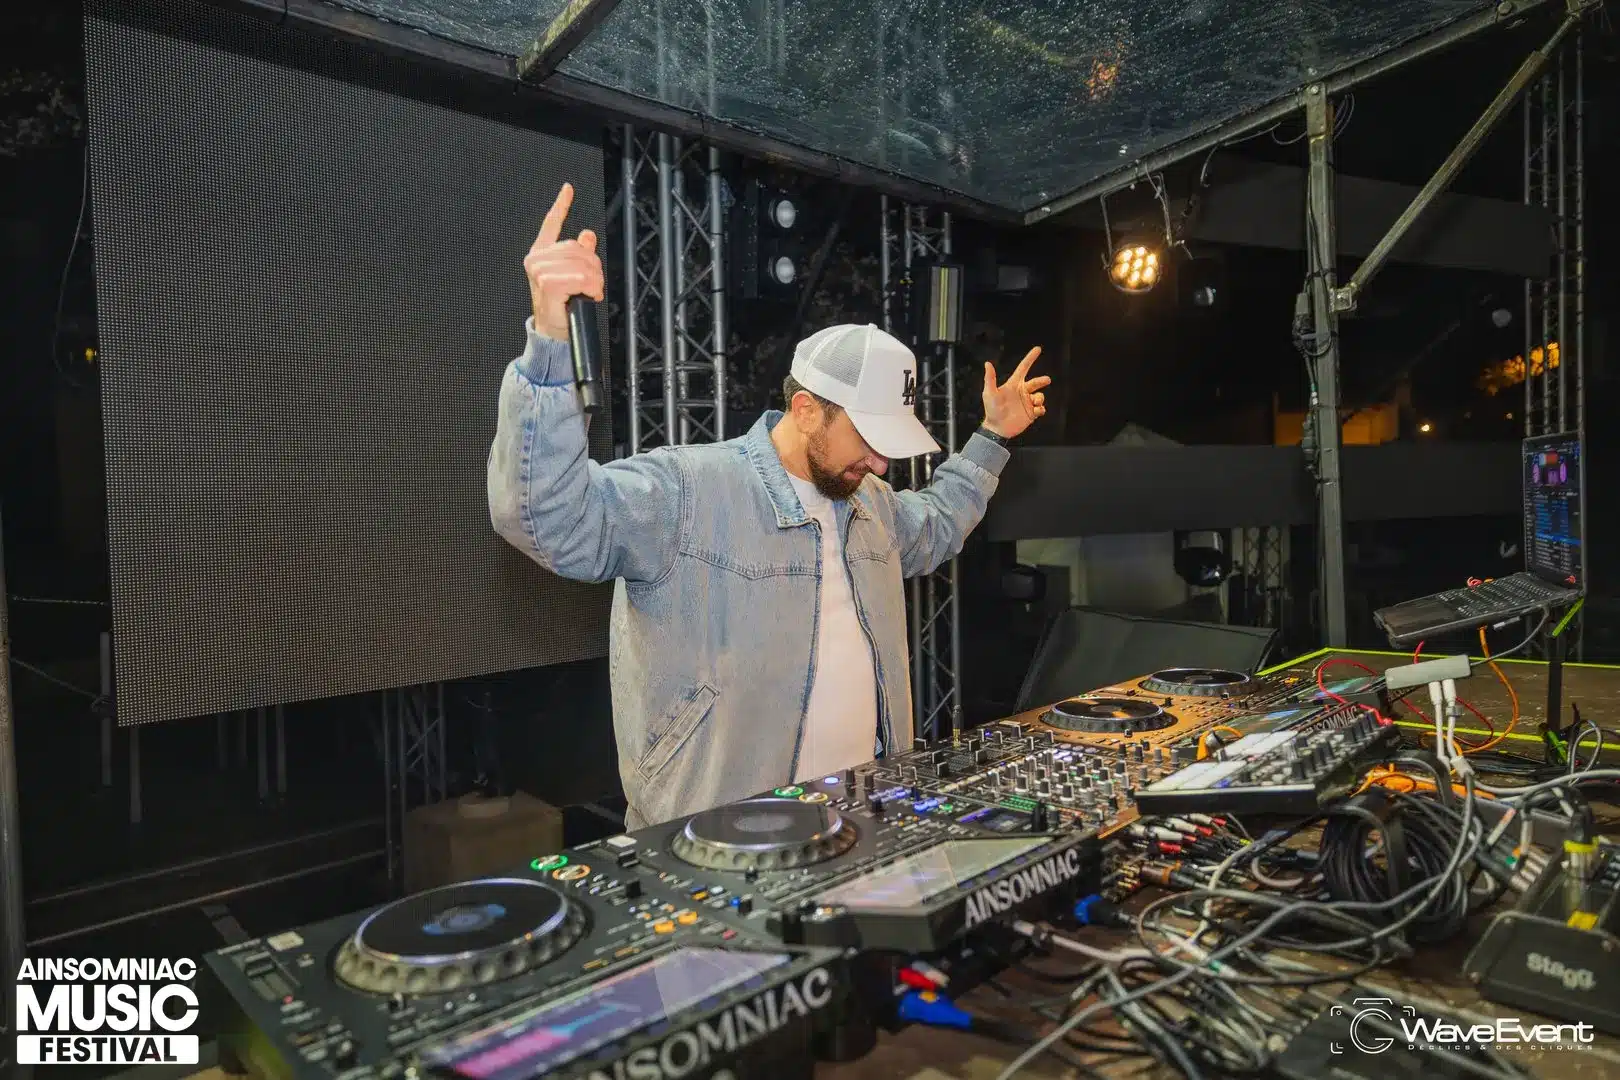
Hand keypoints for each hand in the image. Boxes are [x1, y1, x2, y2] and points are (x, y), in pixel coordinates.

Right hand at [524, 183, 604, 340]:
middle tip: (592, 285)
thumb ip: (579, 254)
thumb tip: (587, 235)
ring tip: (589, 292)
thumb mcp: (573, 276)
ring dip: (594, 281)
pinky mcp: (547, 283)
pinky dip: (589, 288)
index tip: (568, 189)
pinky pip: (580, 278)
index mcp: (541, 253)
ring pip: (582, 264)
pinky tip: (586, 296)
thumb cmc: (560, 305)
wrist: (552, 330)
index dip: (561, 205)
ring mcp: (539, 270)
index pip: (551, 224)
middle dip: (593, 267)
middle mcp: (537, 259)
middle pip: (578, 248)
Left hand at [981, 347, 1050, 439]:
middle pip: (1036, 382)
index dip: (1030, 358)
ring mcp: (1027, 403)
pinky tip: (1035, 412)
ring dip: (1040, 398)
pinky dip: (1040, 409)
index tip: (1038, 349)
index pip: (1024, 368)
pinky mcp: (1031, 414)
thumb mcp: (989, 393)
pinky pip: (1041, 409)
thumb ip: (990, 378)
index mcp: (1014, 384)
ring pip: (1040, 396)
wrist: (997, 428)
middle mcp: (1022, 392)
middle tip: (1047, 380)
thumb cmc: (992, 409)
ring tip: (1036, 401)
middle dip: (1042, 381)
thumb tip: (987, 363)